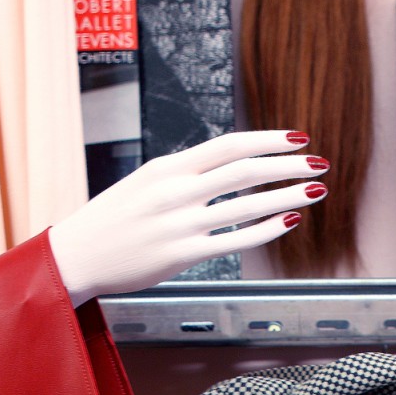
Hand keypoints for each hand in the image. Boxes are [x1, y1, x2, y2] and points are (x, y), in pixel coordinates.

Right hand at [48, 130, 329, 306]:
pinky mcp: (181, 255)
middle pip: (245, 169)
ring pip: (247, 203)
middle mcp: (176, 191)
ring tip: (314, 191)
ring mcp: (180, 223)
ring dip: (286, 196)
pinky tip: (289, 223)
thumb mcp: (145, 183)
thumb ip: (184, 175)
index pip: (230, 145)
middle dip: (288, 165)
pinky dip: (266, 230)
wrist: (77, 256)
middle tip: (319, 163)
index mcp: (168, 167)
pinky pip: (234, 240)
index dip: (269, 140)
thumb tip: (226, 169)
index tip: (298, 138)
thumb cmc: (113, 220)